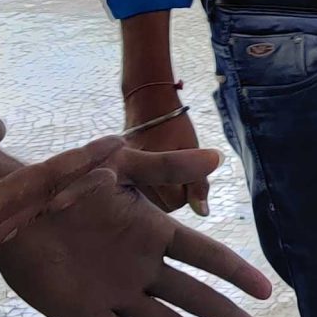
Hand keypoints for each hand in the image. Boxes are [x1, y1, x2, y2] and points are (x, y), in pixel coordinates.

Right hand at [0, 116, 116, 315]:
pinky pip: (4, 230)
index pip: (41, 183)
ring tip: (92, 181)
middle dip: (83, 179)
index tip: (116, 144)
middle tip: (123, 160)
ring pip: (26, 219)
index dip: (79, 161)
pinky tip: (34, 207)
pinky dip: (30, 212)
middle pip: (44, 203)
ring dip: (61, 198)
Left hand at [0, 147, 270, 316]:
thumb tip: (216, 158)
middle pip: (195, 297)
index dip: (237, 274)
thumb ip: (167, 167)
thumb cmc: (67, 179)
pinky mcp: (83, 312)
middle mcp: (141, 266)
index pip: (207, 257)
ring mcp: (114, 291)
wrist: (13, 208)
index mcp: (154, 232)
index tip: (265, 291)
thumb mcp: (121, 166)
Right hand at [122, 83, 205, 217]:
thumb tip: (203, 213)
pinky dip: (143, 191)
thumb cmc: (174, 125)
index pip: (176, 202)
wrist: (147, 103)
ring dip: (156, 195)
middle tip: (173, 172)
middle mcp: (132, 177)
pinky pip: (133, 196)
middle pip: (159, 208)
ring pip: (146, 206)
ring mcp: (121, 177)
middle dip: (170, 194)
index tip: (186, 172)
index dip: (186, 190)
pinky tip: (147, 176)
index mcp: (155, 171)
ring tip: (160, 172)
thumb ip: (198, 183)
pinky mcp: (114, 174)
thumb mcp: (191, 149)